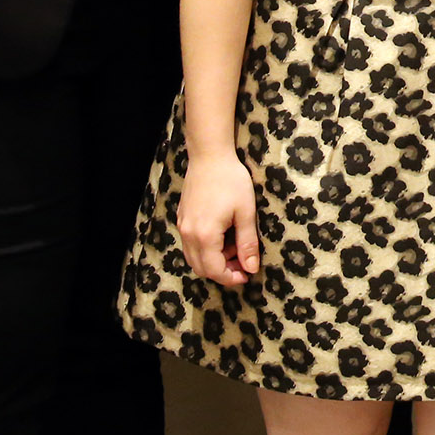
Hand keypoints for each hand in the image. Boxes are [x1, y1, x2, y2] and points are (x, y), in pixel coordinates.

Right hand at [177, 150, 261, 286]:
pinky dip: (206, 249)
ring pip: (194, 258)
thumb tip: (251, 268)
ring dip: (214, 261)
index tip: (247, 275)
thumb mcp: (246, 212)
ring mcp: (182, 227)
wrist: (209, 157)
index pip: (213, 270)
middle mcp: (188, 235)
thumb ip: (247, 243)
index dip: (231, 278)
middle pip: (201, 268)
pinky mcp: (182, 219)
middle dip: (223, 272)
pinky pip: (190, 245)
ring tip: (235, 247)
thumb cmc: (231, 181)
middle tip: (243, 264)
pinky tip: (223, 236)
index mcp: (204, 235)